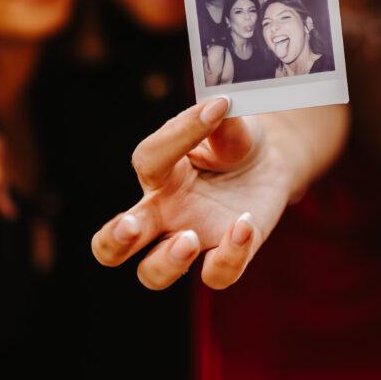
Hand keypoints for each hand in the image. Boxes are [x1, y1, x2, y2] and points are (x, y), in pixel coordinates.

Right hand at [92, 97, 294, 290]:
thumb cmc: (235, 140)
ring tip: (191, 237)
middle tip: (131, 226)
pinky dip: (230, 256)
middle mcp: (163, 212)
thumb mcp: (232, 122)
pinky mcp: (225, 254)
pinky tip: (244, 225)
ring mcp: (191, 238)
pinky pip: (215, 273)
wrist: (269, 163)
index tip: (216, 108)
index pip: (149, 160)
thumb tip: (219, 106)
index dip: (178, 136)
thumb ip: (222, 119)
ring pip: (153, 273)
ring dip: (167, 262)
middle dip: (114, 241)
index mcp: (159, 174)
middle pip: (110, 245)